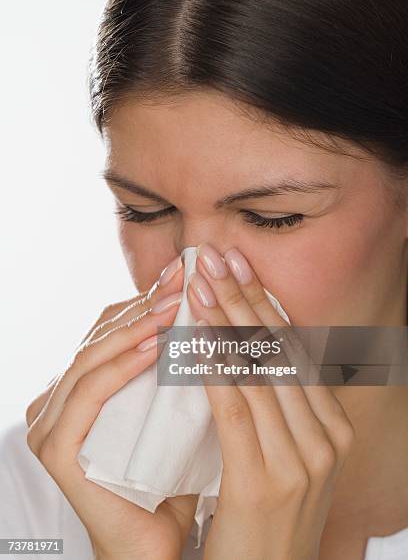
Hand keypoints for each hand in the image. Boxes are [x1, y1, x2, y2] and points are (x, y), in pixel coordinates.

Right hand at [26, 255, 198, 559]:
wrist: (159, 545)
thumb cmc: (173, 473)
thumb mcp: (176, 405)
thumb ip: (177, 362)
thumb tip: (208, 304)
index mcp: (85, 385)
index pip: (114, 328)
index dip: (148, 297)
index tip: (186, 270)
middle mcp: (61, 398)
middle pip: (103, 335)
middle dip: (147, 302)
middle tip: (185, 274)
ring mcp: (53, 423)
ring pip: (94, 357)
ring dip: (138, 326)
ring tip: (177, 302)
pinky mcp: (56, 449)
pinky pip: (90, 394)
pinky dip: (124, 365)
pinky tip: (159, 344)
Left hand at [187, 243, 355, 559]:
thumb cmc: (267, 517)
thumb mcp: (285, 455)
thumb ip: (275, 407)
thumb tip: (242, 350)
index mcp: (333, 426)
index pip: (294, 350)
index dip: (264, 303)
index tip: (239, 266)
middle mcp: (326, 437)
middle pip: (278, 352)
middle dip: (244, 299)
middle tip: (215, 259)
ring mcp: (301, 460)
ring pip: (257, 373)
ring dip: (224, 323)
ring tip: (200, 286)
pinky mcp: (265, 481)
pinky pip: (235, 409)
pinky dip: (215, 369)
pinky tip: (195, 340)